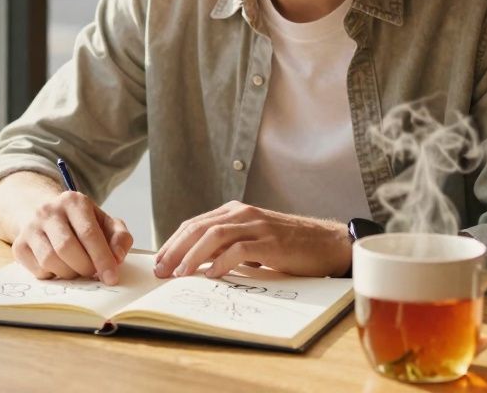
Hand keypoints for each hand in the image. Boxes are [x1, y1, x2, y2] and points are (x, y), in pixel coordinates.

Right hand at [13, 191, 133, 284]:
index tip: (111, 278)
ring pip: (50, 261)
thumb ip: (119, 237)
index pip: (88, 233)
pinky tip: (60, 267)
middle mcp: (48, 210)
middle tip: (92, 273)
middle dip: (84, 267)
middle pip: (66, 248)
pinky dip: (53, 276)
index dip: (102, 258)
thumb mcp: (105, 223)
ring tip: (77, 269)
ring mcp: (30, 227)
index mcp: (73, 201)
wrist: (47, 216)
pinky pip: (38, 270)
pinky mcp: (19, 245)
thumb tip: (117, 258)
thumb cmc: (81, 224)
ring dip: (69, 274)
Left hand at [153, 201, 350, 278]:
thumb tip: (197, 264)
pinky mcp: (271, 242)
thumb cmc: (289, 246)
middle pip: (198, 227)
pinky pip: (239, 250)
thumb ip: (227, 247)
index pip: (195, 224)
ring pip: (214, 235)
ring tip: (180, 274)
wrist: (327, 243)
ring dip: (192, 256)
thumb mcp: (253, 241)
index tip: (159, 261)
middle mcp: (243, 214)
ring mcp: (257, 226)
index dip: (173, 242)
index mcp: (235, 211)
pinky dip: (222, 263)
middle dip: (175, 249)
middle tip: (161, 270)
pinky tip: (211, 275)